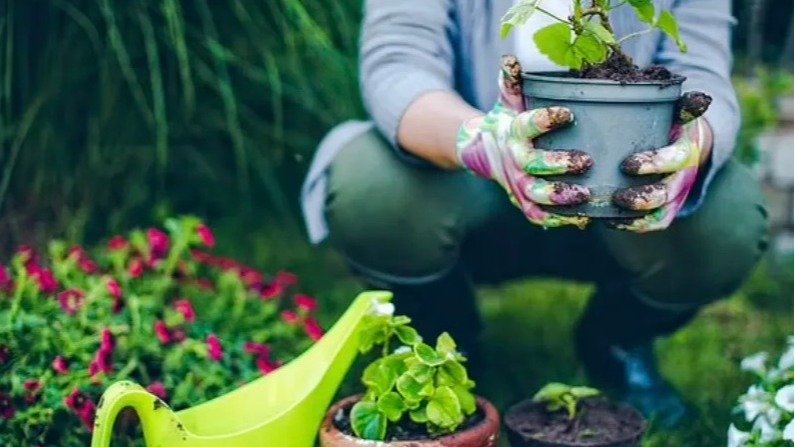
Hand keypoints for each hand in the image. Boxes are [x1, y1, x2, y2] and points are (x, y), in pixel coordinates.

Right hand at [456, 55, 592, 228]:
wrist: (483, 151)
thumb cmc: (507, 120)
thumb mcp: (509, 100)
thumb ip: (513, 82)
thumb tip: (511, 60)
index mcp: (513, 133)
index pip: (527, 125)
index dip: (546, 120)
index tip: (569, 113)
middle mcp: (514, 161)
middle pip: (533, 166)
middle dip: (559, 165)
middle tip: (585, 161)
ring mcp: (518, 185)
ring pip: (537, 195)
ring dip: (561, 197)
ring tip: (586, 194)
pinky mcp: (524, 203)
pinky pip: (539, 215)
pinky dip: (559, 220)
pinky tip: (582, 219)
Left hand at [610, 92, 712, 232]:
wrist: (689, 143)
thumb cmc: (672, 123)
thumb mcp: (678, 111)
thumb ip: (682, 105)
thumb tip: (699, 98)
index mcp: (686, 150)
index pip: (675, 160)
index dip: (654, 164)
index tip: (627, 165)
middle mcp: (683, 177)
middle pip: (667, 193)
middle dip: (643, 198)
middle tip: (617, 197)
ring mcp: (675, 196)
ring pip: (660, 214)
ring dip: (636, 217)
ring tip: (610, 212)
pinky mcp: (666, 209)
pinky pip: (653, 223)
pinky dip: (633, 226)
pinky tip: (609, 222)